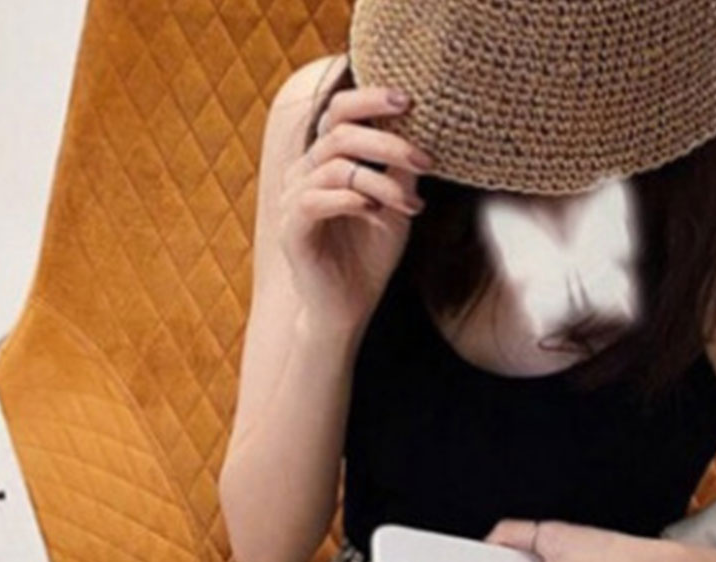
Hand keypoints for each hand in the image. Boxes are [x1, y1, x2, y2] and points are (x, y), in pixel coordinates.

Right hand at [280, 80, 435, 333]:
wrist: (347, 310)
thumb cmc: (369, 258)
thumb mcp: (395, 205)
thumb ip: (401, 168)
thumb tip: (424, 128)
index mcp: (325, 160)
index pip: (340, 111)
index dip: (369, 98)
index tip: (408, 100)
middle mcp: (304, 172)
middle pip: (339, 131)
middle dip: (387, 141)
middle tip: (424, 160)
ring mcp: (293, 198)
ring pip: (335, 166)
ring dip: (380, 181)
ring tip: (411, 204)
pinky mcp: (291, 228)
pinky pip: (316, 200)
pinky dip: (350, 200)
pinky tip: (376, 212)